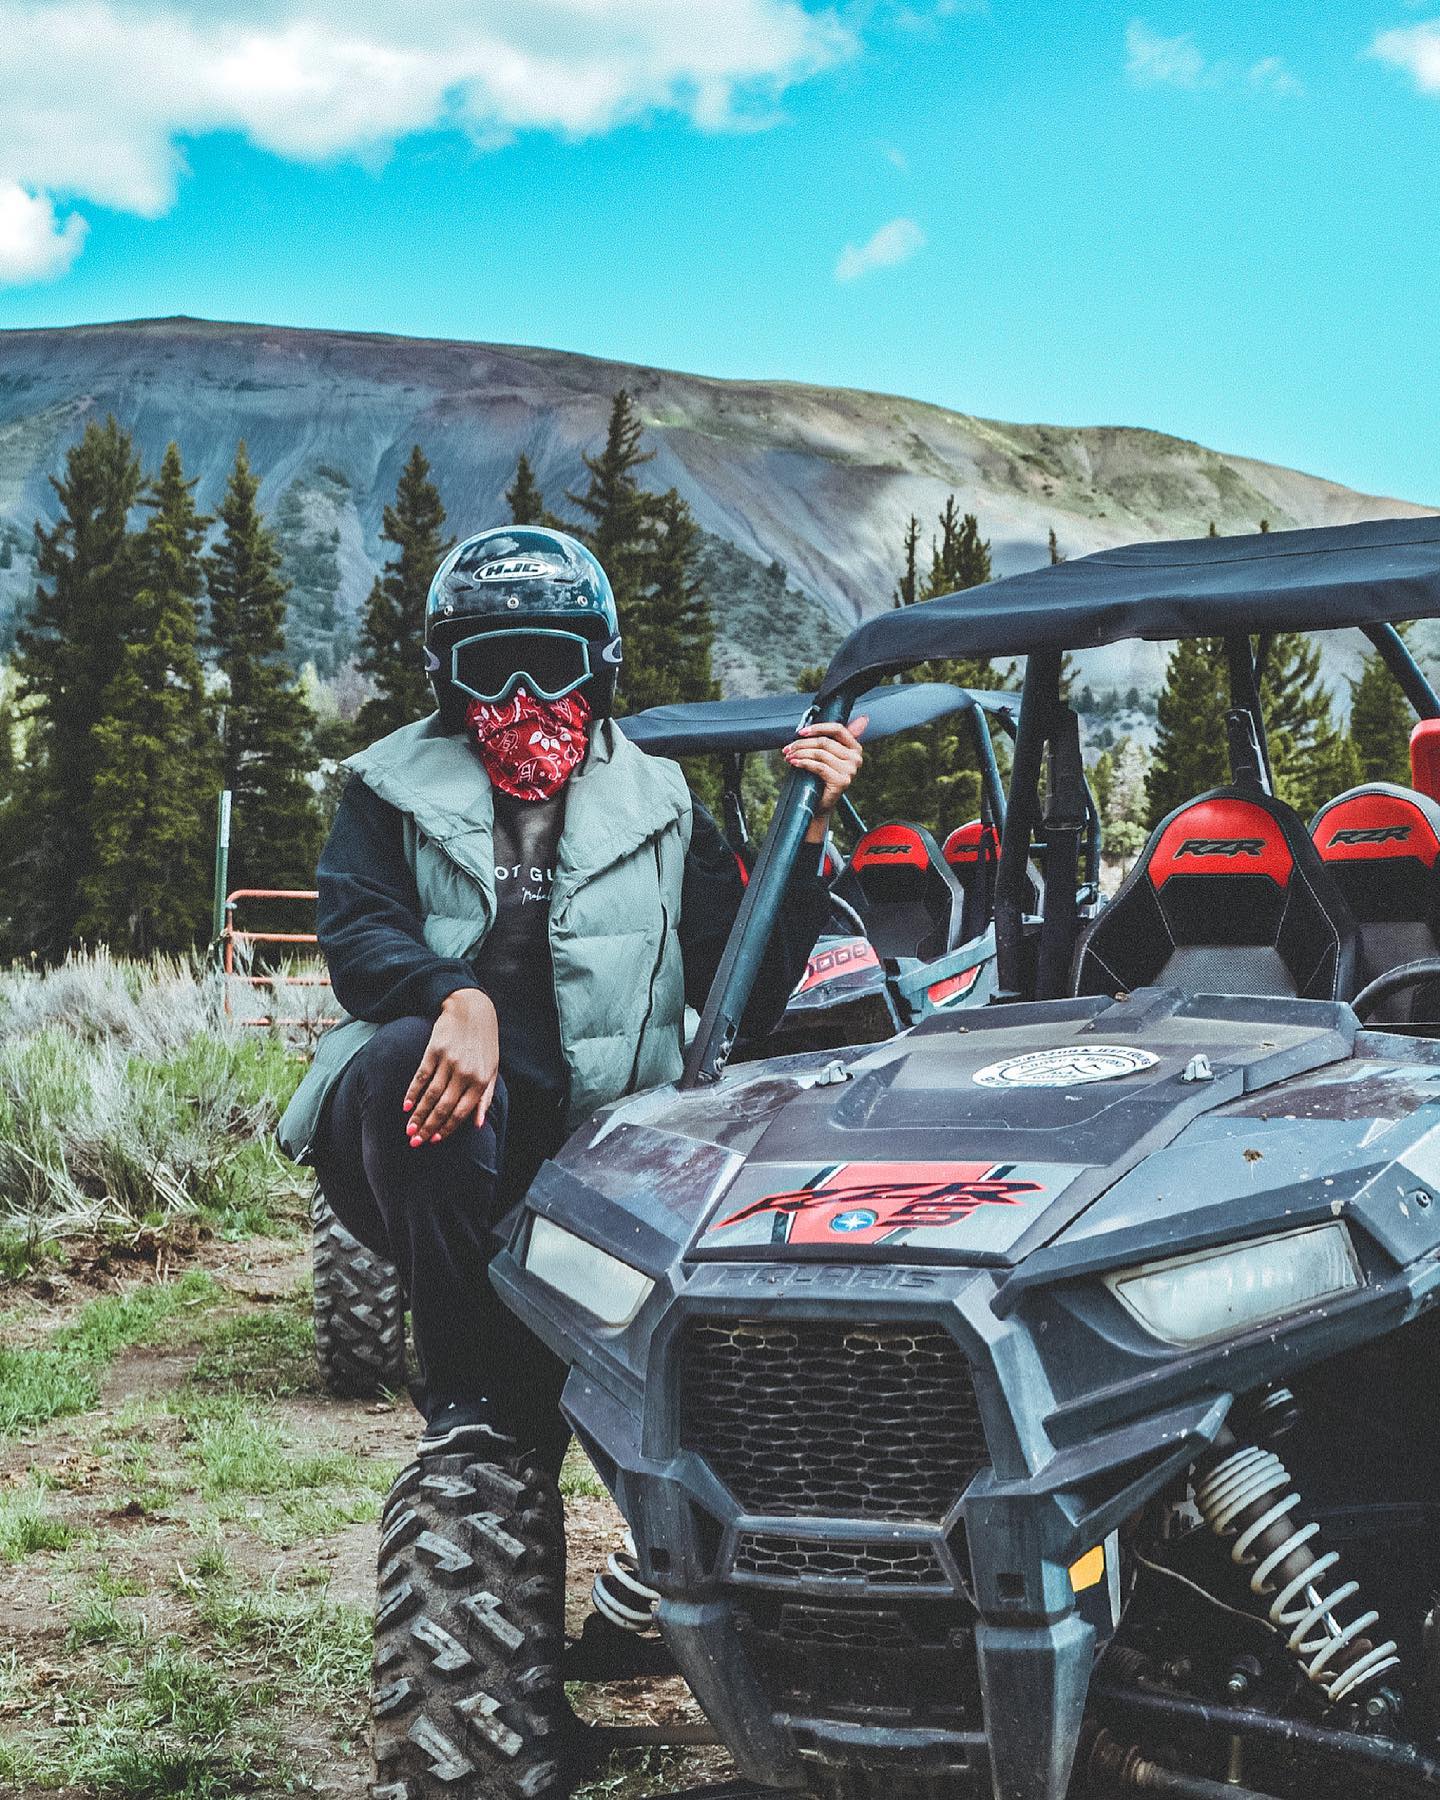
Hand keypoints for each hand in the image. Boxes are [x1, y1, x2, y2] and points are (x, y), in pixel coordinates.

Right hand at [403, 989, 500, 1145]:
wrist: (472, 1010)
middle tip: (415, 1142)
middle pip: (443, 1106)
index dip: (447, 1128)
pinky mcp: (434, 1050)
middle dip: (428, 1127)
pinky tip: (406, 1106)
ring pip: (430, 1094)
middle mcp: (465, 1073)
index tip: (434, 1140)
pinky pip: (421, 1076)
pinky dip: (412, 1092)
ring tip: (408, 1130)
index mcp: (480, 1080)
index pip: (461, 1112)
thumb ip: (485, 1098)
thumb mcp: (492, 1070)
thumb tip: (479, 1125)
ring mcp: (448, 1061)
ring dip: (418, 1115)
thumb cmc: (484, 1044)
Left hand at [782, 715, 866, 842]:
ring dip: (800, 753)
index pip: (838, 729)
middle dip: (802, 743)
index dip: (818, 728)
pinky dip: (804, 763)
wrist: (819, 803)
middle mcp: (856, 758)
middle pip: (825, 742)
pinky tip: (795, 763)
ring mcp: (850, 770)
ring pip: (820, 753)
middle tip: (788, 748)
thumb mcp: (827, 755)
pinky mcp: (842, 781)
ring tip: (789, 756)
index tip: (801, 732)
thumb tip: (863, 719)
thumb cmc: (821, 777)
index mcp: (854, 748)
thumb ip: (836, 738)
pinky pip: (819, 766)